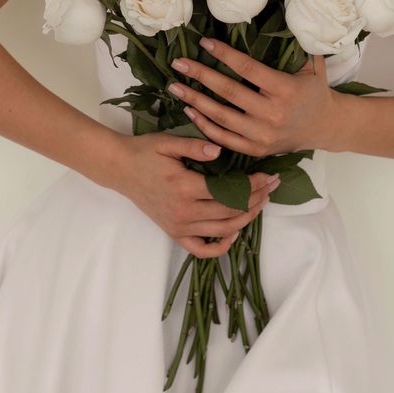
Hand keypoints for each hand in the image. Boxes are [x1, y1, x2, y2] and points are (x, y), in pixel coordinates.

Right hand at [114, 129, 280, 258]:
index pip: (229, 191)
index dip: (252, 184)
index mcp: (184, 187)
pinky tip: (234, 233)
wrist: (120, 169)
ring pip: (222, 230)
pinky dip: (220, 246)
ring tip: (262, 202)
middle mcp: (184, 212)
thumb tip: (220, 150)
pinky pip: (201, 250)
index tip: (267, 174)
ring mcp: (179, 226)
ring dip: (246, 218)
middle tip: (272, 186)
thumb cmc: (145, 153)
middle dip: (256, 199)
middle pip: (231, 211)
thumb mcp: (168, 142)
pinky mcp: (174, 233)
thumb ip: (194, 146)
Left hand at [166, 38, 336, 156]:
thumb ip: (299, 43)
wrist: (325, 127)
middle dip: (200, 75)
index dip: (224, 55)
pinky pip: (224, 138)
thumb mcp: (313, 65)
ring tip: (175, 86)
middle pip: (228, 92)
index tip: (205, 43)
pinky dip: (204, 125)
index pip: (248, 69)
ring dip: (194, 101)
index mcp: (285, 90)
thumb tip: (285, 14)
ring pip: (221, 117)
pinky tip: (190, 110)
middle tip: (179, 63)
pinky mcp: (256, 149)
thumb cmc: (314, 90)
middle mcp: (272, 114)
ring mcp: (263, 135)